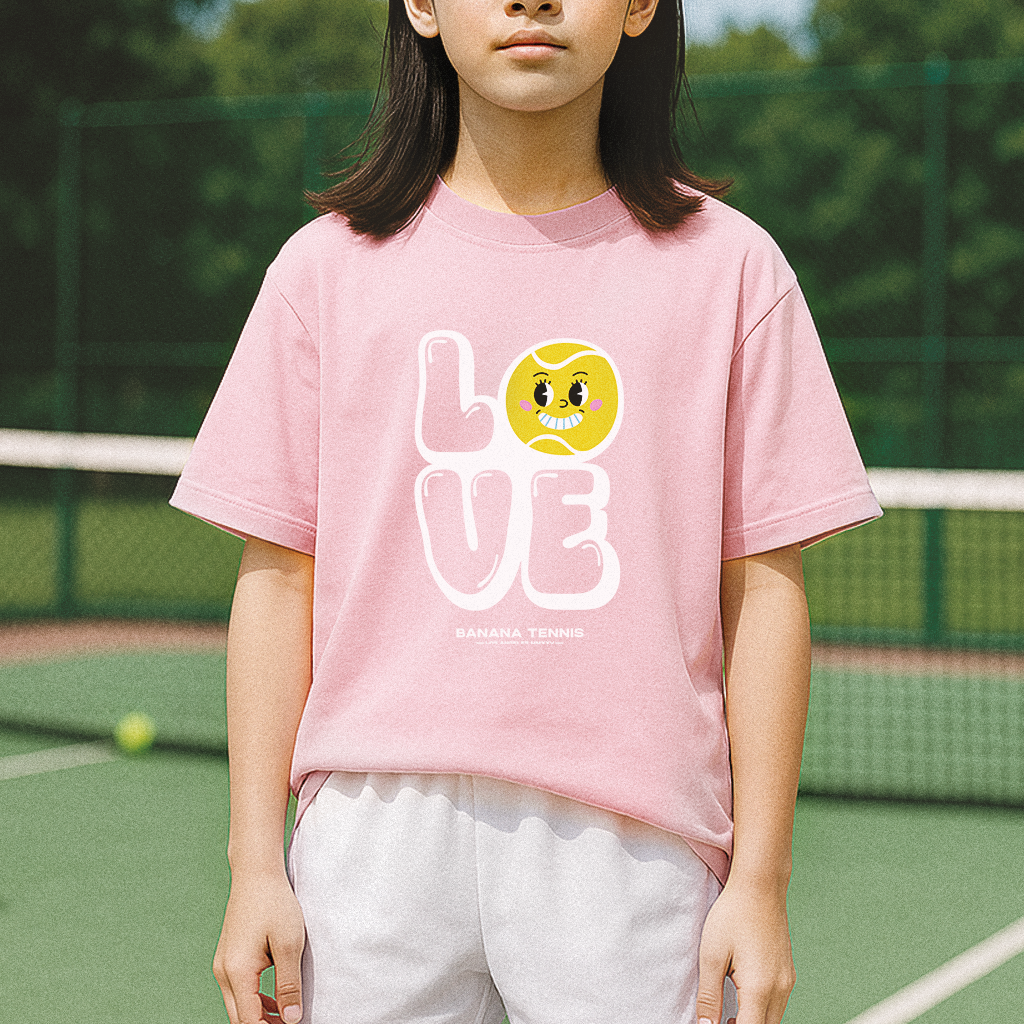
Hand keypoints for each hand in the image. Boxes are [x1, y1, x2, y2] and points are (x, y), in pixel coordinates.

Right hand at [213, 870, 306, 1023]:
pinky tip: (275, 1002)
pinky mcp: (228, 959)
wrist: (256, 873)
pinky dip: (255, 1001)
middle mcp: (224, 972)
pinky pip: (239, 991)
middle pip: (240, 1018)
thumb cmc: (274, 903)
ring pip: (238, 1006)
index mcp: (237, 971)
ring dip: (260, 1017)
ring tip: (287, 1019)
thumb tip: (292, 1019)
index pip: (250, 1021)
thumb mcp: (289, 943)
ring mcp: (223, 965)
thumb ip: (289, 984)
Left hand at [695, 878, 795, 1023]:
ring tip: (728, 1017)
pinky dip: (761, 1011)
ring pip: (773, 1020)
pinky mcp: (788, 974)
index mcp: (759, 988)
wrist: (759, 887)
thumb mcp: (712, 955)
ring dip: (752, 1022)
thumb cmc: (733, 915)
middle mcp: (780, 989)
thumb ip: (709, 996)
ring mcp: (787, 982)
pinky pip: (777, 1005)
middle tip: (720, 1021)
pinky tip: (742, 1000)